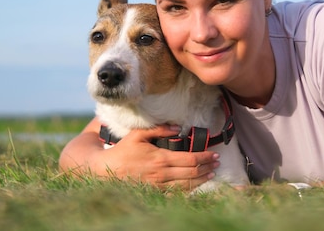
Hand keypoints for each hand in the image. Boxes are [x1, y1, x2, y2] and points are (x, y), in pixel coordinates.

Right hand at [87, 124, 220, 190]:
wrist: (106, 171)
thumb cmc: (122, 151)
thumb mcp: (138, 135)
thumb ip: (159, 129)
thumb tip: (177, 127)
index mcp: (161, 159)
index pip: (190, 159)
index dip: (205, 157)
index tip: (214, 154)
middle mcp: (162, 174)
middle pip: (192, 173)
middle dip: (208, 167)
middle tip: (217, 163)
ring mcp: (159, 186)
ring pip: (187, 186)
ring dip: (202, 179)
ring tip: (211, 173)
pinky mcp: (154, 194)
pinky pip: (176, 195)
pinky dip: (188, 191)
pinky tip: (195, 186)